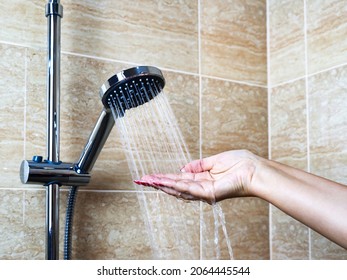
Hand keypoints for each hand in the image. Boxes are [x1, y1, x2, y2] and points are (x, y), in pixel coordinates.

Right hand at [134, 150, 259, 203]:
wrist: (254, 169)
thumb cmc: (240, 163)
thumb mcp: (214, 161)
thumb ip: (198, 165)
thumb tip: (183, 168)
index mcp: (203, 178)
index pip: (179, 178)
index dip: (164, 177)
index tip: (150, 175)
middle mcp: (201, 187)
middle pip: (175, 186)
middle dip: (158, 183)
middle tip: (141, 180)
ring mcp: (204, 192)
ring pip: (178, 189)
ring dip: (161, 185)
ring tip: (146, 181)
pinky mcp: (209, 193)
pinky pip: (188, 189)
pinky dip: (174, 185)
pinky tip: (162, 182)